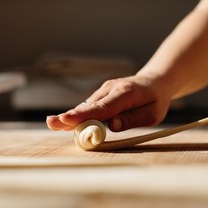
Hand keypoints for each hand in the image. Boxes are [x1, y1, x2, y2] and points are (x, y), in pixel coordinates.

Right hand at [46, 74, 171, 131]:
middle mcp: (111, 89)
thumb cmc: (155, 100)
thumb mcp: (153, 114)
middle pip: (88, 107)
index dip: (84, 115)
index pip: (102, 108)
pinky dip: (78, 116)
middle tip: (51, 123)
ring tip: (53, 124)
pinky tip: (65, 123)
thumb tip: (112, 125)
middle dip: (69, 116)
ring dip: (71, 118)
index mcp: (126, 93)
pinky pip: (89, 108)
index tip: (67, 119)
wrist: (155, 81)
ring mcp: (104, 91)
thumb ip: (133, 119)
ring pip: (86, 107)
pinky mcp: (101, 95)